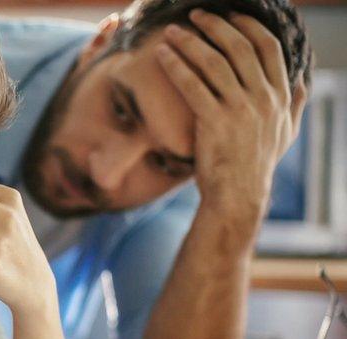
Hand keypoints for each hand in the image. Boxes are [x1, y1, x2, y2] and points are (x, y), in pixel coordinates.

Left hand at [156, 10, 306, 222]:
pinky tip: (162, 54)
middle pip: (239, 47)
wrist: (238, 195)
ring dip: (190, 41)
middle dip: (215, 26)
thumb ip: (294, 104)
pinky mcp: (214, 122)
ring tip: (170, 31)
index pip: (268, 48)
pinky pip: (192, 85)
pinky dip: (175, 66)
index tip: (230, 15)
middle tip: (194, 15)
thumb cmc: (257, 165)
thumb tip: (303, 82)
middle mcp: (263, 98)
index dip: (248, 26)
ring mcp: (239, 109)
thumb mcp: (286, 133)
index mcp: (280, 96)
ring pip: (213, 62)